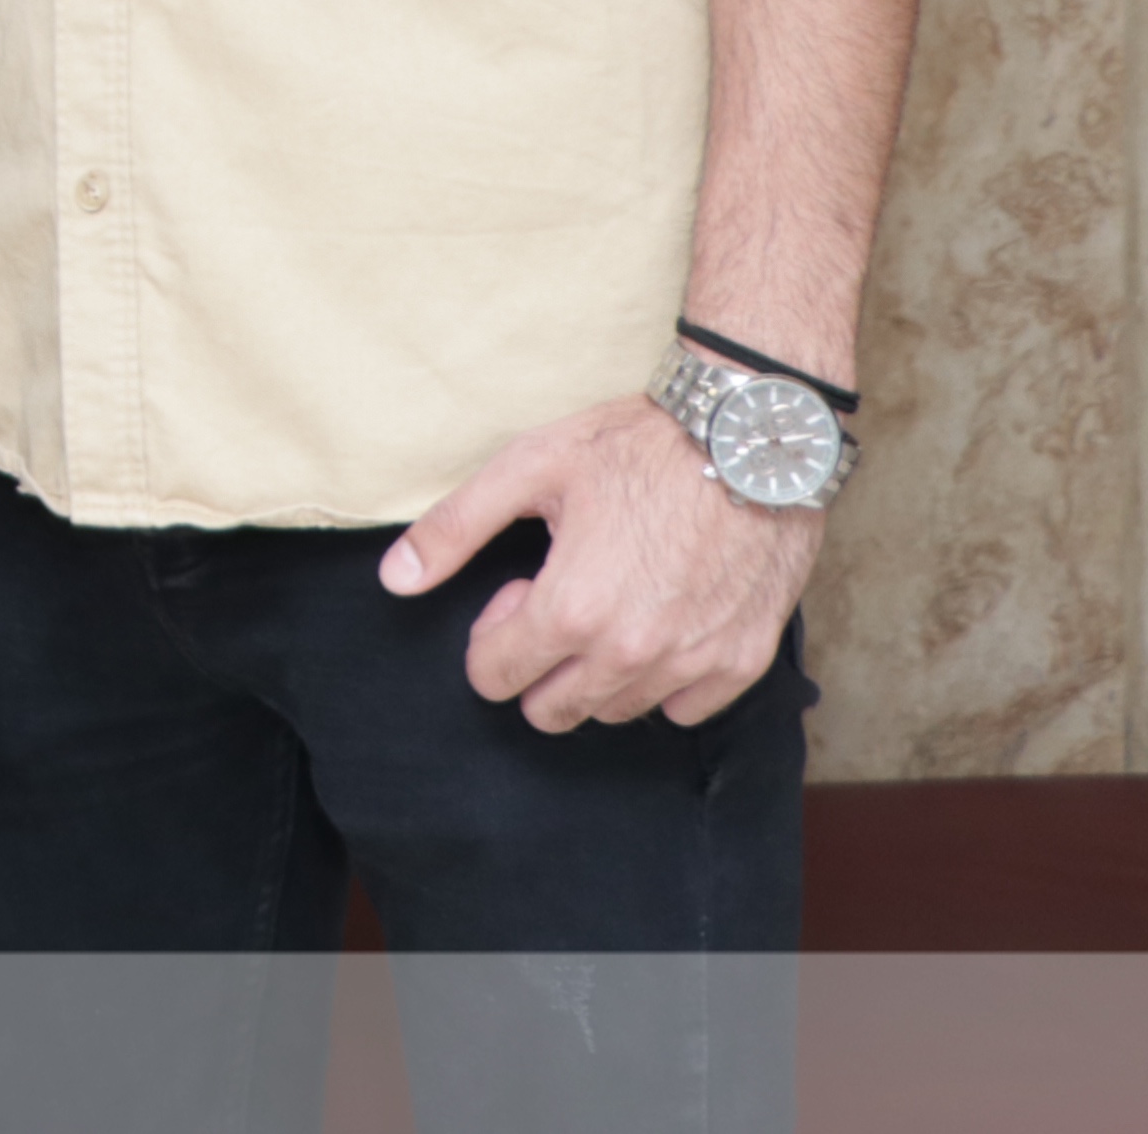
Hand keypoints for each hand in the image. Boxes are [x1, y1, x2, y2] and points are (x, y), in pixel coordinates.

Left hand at [385, 397, 822, 731]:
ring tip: (613, 601)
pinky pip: (685, 710)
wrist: (750, 437)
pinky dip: (666, 680)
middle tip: (560, 601)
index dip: (493, 636)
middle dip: (538, 667)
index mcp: (571, 612)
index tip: (517, 591)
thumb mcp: (528, 467)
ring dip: (600, 674)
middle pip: (552, 710)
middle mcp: (632, 654)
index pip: (496, 677)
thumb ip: (454, 529)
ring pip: (616, 711)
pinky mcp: (743, 661)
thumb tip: (397, 580)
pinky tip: (663, 622)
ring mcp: (692, 664)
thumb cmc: (637, 445)